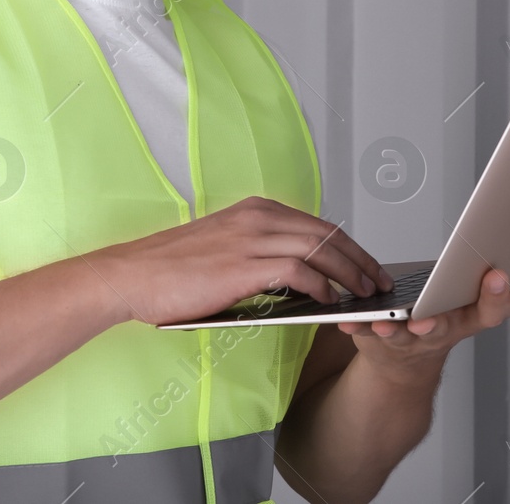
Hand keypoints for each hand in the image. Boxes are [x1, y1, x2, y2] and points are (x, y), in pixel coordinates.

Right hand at [88, 196, 396, 325]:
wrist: (131, 276)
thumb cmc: (171, 271)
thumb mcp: (224, 251)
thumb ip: (259, 254)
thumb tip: (300, 279)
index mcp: (254, 210)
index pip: (316, 223)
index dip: (347, 244)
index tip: (366, 263)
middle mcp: (258, 217)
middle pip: (326, 233)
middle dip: (359, 257)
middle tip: (378, 280)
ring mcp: (252, 238)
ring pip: (320, 249)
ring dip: (349, 273)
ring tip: (364, 293)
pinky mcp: (245, 264)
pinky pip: (300, 270)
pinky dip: (322, 285)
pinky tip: (330, 300)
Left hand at [336, 268, 509, 376]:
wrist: (402, 371)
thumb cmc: (448, 317)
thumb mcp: (492, 302)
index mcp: (477, 313)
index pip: (501, 305)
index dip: (501, 292)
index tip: (501, 274)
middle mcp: (450, 327)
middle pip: (458, 321)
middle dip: (452, 313)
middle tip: (450, 306)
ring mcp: (416, 338)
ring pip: (411, 333)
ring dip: (402, 327)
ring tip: (395, 321)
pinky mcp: (382, 341)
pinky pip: (369, 333)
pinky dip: (359, 327)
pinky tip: (346, 319)